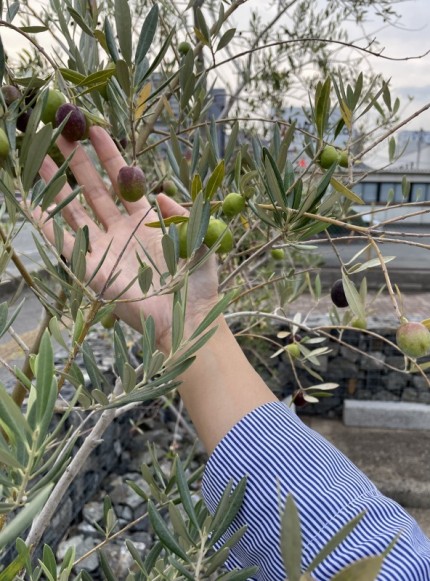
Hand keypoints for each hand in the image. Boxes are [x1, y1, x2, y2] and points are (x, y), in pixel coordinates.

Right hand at [33, 127, 218, 352]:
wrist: (187, 319)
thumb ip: (183, 212)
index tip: (95, 129)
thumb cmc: (198, 283)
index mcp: (145, 222)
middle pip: (93, 190)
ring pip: (74, 210)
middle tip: (60, 132)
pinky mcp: (90, 269)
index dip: (109, 156)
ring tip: (39, 155)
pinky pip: (63, 243)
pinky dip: (45, 223)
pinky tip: (29, 201)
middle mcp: (120, 232)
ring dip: (56, 184)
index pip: (122, 182)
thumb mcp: (200, 237)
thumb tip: (160, 193)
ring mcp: (103, 249)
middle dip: (77, 161)